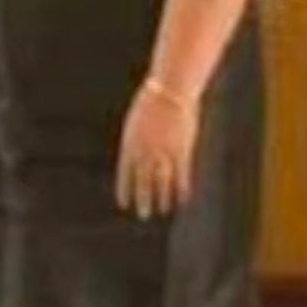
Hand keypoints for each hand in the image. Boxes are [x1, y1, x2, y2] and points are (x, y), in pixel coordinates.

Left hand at [117, 81, 200, 217]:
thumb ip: (136, 141)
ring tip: (162, 211)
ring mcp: (163, 152)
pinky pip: (182, 174)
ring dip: (163, 198)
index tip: (124, 204)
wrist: (169, 90)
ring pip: (163, 181)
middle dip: (143, 200)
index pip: (125, 174)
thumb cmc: (151, 101)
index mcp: (130, 144)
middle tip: (144, 215)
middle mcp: (145, 152)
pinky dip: (182, 188)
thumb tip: (136, 156)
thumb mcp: (136, 122)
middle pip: (143, 182)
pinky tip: (183, 200)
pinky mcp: (182, 150)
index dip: (125, 190)